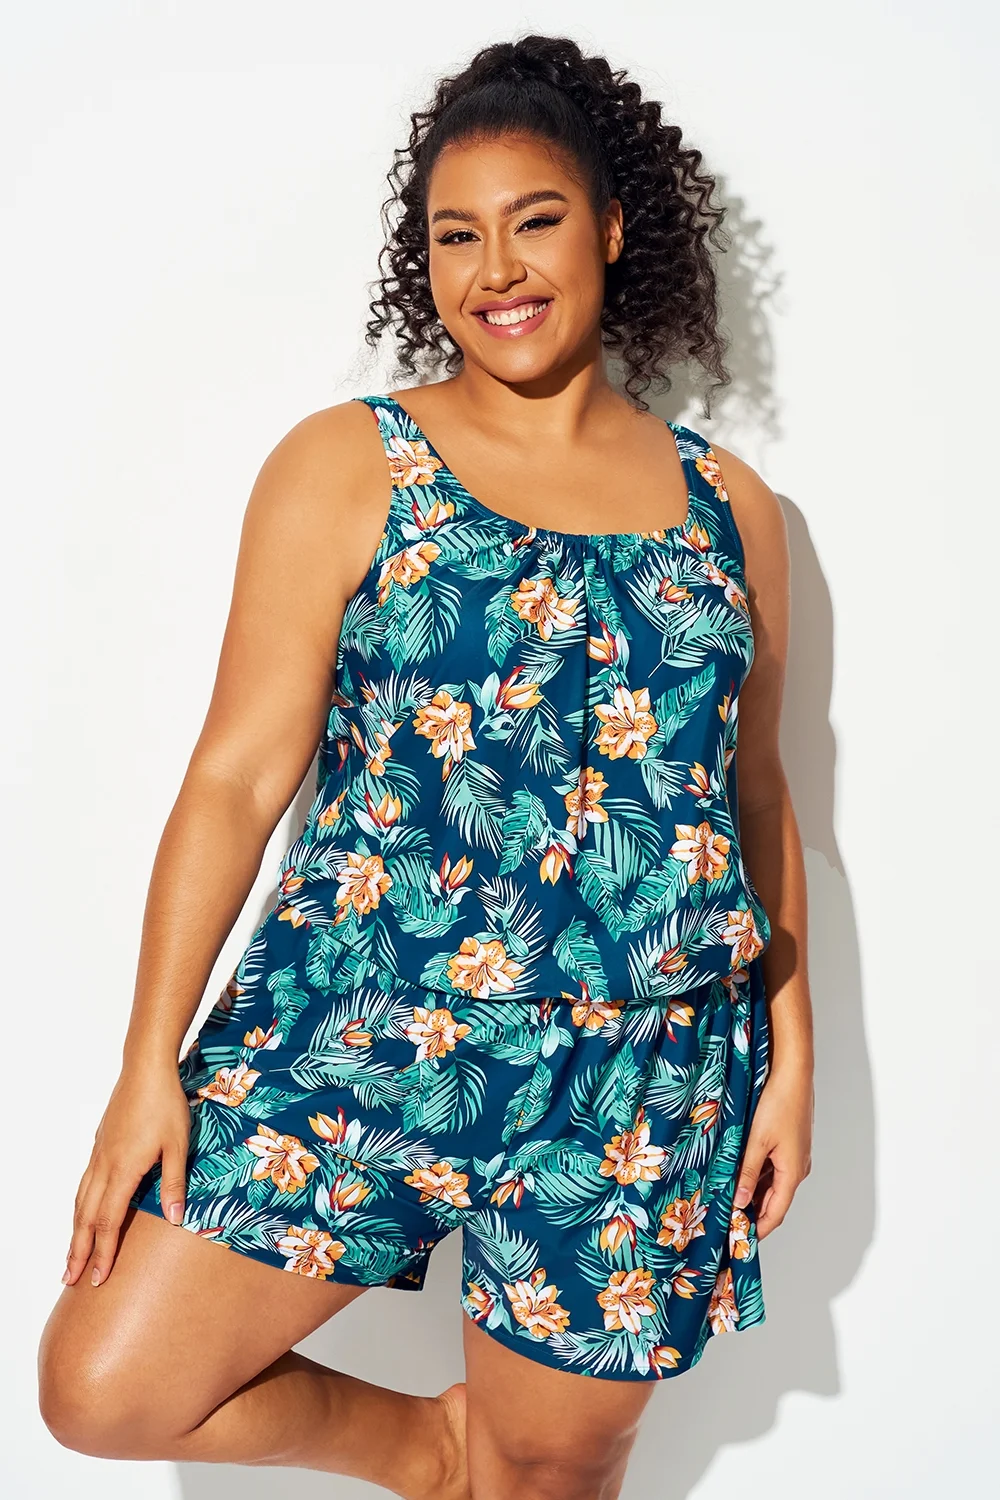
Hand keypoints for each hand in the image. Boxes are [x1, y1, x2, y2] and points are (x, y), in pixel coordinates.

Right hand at [63, 1062, 190, 1286]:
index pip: (109, 1221)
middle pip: (86, 1217)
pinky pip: (84, 1183)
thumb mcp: (178, 1144)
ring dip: (75, 1231)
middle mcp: (104, 1166)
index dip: (104, 1252)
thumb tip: (174, 1219)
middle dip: (78, 1251)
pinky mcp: (100, 1144)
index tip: (98, 1278)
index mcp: (123, 1170)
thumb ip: (174, 1183)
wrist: (146, 1068)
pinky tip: (83, 1212)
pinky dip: (79, 1206)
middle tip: (70, 1280)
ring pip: (80, 1200)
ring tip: (71, 1255)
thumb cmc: (166, 1104)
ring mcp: (98, 1154)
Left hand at [733, 1062, 812, 1238]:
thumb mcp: (756, 1141)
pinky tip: (738, 1174)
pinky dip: (756, 1177)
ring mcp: (793, 1155)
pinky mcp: (788, 1144)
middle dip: (753, 1214)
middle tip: (729, 1222)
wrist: (794, 1074)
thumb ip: (747, 1172)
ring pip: (772, 1184)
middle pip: (774, 1201)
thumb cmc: (779, 1104)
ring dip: (753, 1194)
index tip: (741, 1241)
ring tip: (728, 1201)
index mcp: (792, 1172)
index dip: (759, 1230)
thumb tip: (739, 1202)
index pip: (776, 1213)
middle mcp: (797, 1168)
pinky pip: (772, 1169)